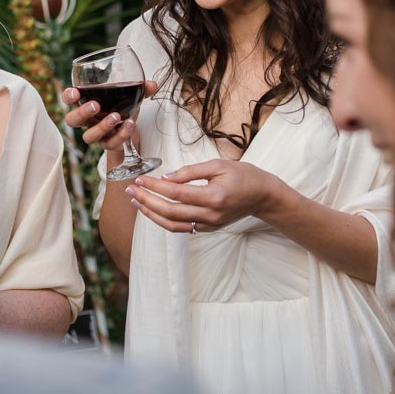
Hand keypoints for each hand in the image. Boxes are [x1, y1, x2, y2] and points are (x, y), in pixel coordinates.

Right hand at [62, 82, 157, 168]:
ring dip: (101, 126)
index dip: (68, 96)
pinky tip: (129, 124)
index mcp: (86, 102)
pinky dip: (120, 134)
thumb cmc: (122, 105)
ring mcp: (96, 134)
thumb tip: (152, 84)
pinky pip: (110, 143)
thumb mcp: (130, 94)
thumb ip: (140, 88)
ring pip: (88, 136)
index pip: (69, 99)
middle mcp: (87, 120)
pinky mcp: (108, 144)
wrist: (130, 126)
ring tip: (115, 117)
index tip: (75, 93)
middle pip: (72, 120)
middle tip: (95, 106)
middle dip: (82, 113)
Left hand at [126, 159, 283, 232]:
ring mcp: (208, 225)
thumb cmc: (244, 176)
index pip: (176, 193)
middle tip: (131, 189)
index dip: (154, 187)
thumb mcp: (219, 165)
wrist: (263, 196)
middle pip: (170, 212)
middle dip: (146, 201)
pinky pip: (181, 228)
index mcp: (213, 197)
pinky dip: (164, 220)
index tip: (140, 179)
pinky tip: (152, 210)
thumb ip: (191, 171)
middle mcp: (209, 215)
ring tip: (136, 201)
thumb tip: (166, 177)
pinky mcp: (208, 229)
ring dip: (151, 214)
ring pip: (172, 225)